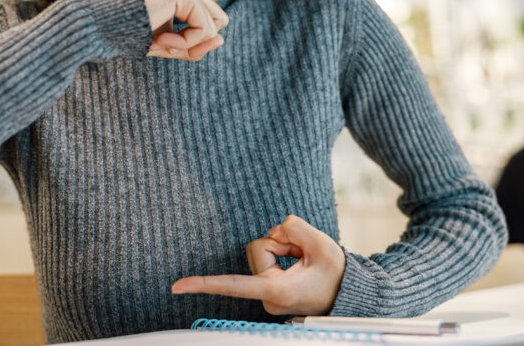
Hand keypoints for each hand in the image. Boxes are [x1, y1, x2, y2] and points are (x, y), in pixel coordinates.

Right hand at [137, 0, 268, 61]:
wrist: (105, 26)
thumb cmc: (132, 35)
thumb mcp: (170, 47)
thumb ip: (196, 46)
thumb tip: (222, 38)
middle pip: (219, 23)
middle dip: (195, 43)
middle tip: (163, 45)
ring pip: (214, 27)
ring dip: (189, 44)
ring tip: (159, 40)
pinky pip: (204, 29)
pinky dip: (186, 42)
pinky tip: (161, 38)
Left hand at [171, 215, 345, 314]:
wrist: (346, 292)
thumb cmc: (336, 274)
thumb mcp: (323, 245)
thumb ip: (295, 228)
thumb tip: (275, 229)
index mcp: (276, 291)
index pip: (235, 285)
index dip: (205, 283)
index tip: (177, 287)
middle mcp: (267, 296)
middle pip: (257, 248)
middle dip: (280, 243)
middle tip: (304, 256)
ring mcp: (265, 292)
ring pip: (261, 250)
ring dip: (282, 248)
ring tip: (303, 262)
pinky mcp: (266, 285)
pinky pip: (266, 255)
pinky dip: (281, 252)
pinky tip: (297, 262)